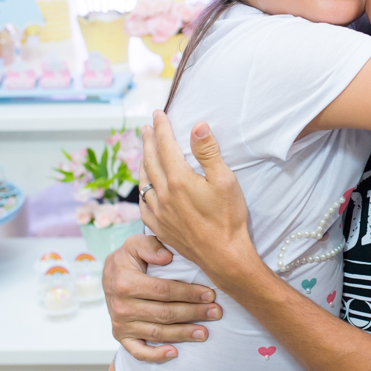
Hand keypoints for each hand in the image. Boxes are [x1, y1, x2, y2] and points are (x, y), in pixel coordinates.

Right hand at [103, 233, 222, 362]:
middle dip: (193, 313)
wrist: (110, 275)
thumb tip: (167, 257)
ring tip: (205, 333)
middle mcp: (121, 306)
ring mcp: (120, 324)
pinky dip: (156, 356)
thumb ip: (150, 246)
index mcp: (125, 283)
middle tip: (216, 312)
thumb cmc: (130, 258)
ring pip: (157, 333)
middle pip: (164, 314)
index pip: (164, 291)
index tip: (210, 294)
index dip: (188, 293)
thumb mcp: (135, 243)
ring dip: (183, 334)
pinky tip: (175, 353)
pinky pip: (138, 351)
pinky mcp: (121, 336)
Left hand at [138, 110, 265, 292]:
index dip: (162, 127)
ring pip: (143, 181)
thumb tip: (198, 126)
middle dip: (148, 140)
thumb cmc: (229, 218)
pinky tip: (145, 186)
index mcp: (178, 180)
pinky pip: (143, 202)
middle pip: (151, 160)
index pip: (165, 145)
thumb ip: (208, 152)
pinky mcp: (159, 227)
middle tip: (147, 127)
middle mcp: (163, 195)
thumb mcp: (225, 180)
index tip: (159, 114)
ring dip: (143, 162)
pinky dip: (142, 188)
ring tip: (144, 150)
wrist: (224, 256)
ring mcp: (159, 212)